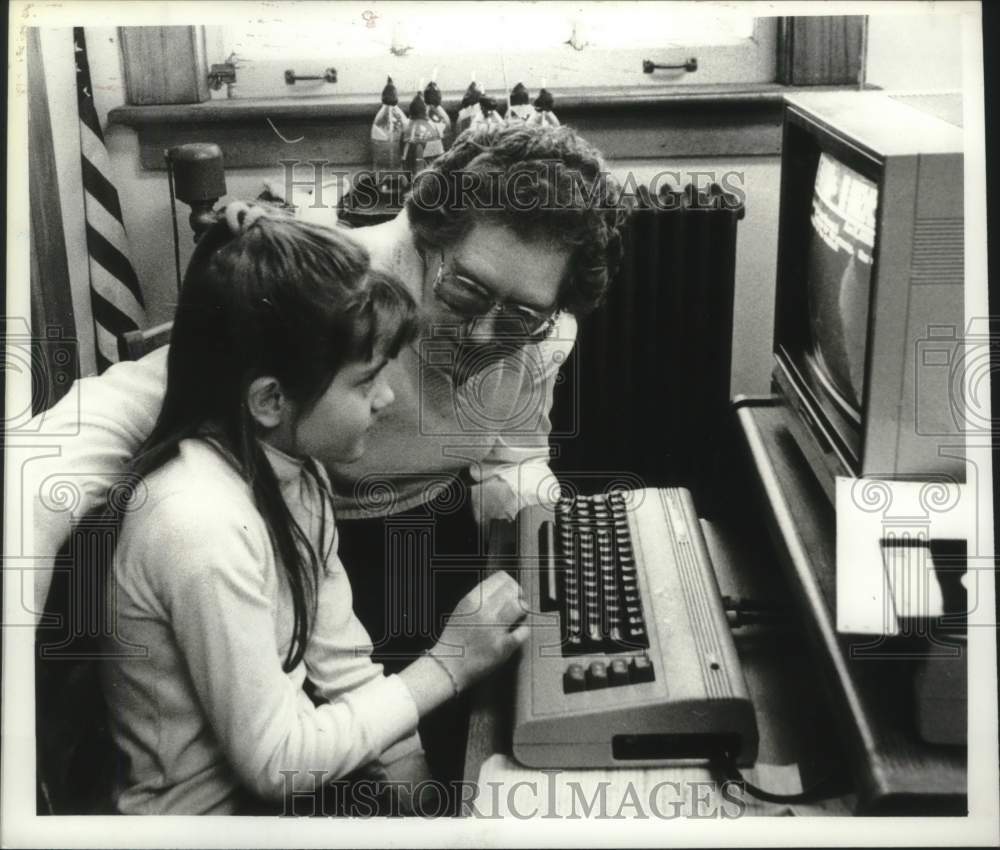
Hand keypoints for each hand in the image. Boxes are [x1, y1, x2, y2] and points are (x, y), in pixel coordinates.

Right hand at [431, 571, 528, 691]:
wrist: (448, 667)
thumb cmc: (454, 640)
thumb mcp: (462, 609)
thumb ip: (480, 596)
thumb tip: (503, 587)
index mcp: (471, 600)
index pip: (500, 578)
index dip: (510, 583)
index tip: (512, 589)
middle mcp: (483, 612)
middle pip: (513, 590)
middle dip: (518, 595)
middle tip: (518, 601)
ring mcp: (494, 629)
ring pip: (521, 607)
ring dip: (523, 610)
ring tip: (519, 615)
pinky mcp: (504, 647)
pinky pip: (524, 631)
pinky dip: (523, 629)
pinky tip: (518, 631)